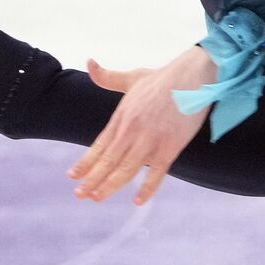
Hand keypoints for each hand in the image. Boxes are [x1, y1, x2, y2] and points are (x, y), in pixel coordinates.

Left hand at [67, 46, 216, 204]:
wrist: (193, 76)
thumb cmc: (164, 77)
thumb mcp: (132, 77)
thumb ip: (108, 77)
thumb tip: (89, 63)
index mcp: (122, 117)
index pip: (99, 145)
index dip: (85, 163)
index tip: (72, 176)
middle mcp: (132, 130)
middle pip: (108, 161)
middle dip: (92, 180)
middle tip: (80, 195)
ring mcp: (150, 140)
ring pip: (126, 169)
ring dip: (110, 185)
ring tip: (97, 198)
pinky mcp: (170, 146)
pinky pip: (156, 172)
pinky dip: (147, 188)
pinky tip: (138, 201)